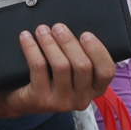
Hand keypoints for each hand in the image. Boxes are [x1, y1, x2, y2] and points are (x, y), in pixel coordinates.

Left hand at [0, 24, 114, 116]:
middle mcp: (81, 99)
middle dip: (69, 42)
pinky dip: (32, 48)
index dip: (98, 50)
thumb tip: (75, 29)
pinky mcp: (41, 100)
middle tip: (58, 27)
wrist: (23, 100)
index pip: (106, 71)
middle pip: (82, 66)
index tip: (86, 34)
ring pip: (61, 66)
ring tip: (42, 30)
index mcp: (95, 89)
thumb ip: (80, 55)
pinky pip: (39, 67)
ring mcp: (62, 102)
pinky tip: (26, 37)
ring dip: (50, 43)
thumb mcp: (72, 71)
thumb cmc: (52, 78)